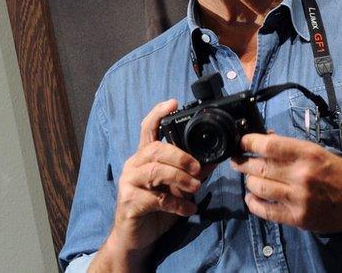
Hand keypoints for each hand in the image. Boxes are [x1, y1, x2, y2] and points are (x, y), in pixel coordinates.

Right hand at [102, 100, 210, 260]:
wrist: (135, 239)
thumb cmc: (156, 209)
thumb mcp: (178, 188)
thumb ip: (191, 173)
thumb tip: (213, 161)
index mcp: (144, 157)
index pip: (147, 129)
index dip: (158, 114)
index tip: (173, 102)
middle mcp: (134, 165)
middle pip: (156, 149)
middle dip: (181, 156)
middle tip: (198, 168)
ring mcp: (128, 183)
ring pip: (155, 171)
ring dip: (180, 178)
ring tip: (196, 187)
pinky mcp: (129, 202)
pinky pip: (156, 198)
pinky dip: (177, 204)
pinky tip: (188, 209)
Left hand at [233, 133, 341, 236]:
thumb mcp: (320, 153)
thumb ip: (292, 148)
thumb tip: (265, 140)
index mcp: (309, 154)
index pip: (270, 145)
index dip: (250, 142)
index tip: (242, 142)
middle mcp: (302, 175)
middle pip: (259, 166)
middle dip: (243, 162)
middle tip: (238, 161)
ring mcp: (298, 198)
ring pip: (258, 187)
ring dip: (249, 181)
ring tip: (250, 178)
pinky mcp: (297, 218)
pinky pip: (264, 210)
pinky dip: (253, 202)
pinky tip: (252, 196)